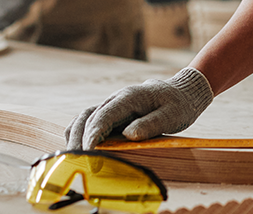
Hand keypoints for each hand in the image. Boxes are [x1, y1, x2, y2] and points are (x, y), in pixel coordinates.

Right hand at [65, 67, 213, 149]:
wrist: (181, 92)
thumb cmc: (178, 104)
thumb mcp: (172, 115)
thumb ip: (151, 124)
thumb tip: (128, 135)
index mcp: (129, 97)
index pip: (103, 116)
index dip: (92, 135)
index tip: (87, 153)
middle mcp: (116, 99)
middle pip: (88, 118)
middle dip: (79, 139)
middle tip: (75, 161)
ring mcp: (112, 105)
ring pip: (85, 118)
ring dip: (75, 136)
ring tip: (71, 157)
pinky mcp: (112, 113)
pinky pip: (90, 121)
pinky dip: (80, 133)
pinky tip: (77, 147)